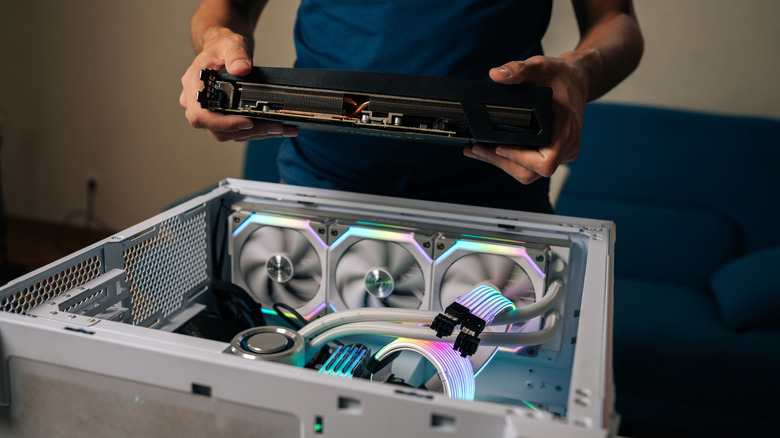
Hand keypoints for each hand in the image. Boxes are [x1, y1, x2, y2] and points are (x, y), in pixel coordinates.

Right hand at [179, 28, 297, 141]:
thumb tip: (242, 68)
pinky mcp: (222, 119)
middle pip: (218, 130)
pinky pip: (237, 131)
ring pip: (230, 134)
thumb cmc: (222, 47)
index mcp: (194, 86)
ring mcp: (209, 114)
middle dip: (249, 131)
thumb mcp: (230, 44)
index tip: (247, 122)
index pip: (201, 115)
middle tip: (276, 126)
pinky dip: (258, 131)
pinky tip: (278, 127)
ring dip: (257, 133)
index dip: (223, 123)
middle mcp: (196, 104)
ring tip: (282, 128)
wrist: (223, 50)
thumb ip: (236, 54)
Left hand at [463, 53, 588, 183]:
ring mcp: (561, 153)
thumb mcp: (540, 66)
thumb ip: (518, 70)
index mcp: (566, 130)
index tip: (500, 147)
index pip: (545, 162)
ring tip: (478, 150)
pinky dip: (511, 160)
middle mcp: (566, 146)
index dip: (521, 160)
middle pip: (531, 172)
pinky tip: (493, 150)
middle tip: (477, 149)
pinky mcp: (554, 154)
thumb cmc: (561, 76)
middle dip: (502, 163)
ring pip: (529, 172)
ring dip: (503, 163)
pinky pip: (531, 166)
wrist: (576, 80)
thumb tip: (496, 75)